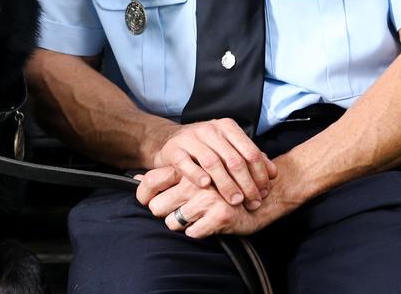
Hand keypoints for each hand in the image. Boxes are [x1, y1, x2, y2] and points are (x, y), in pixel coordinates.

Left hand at [135, 166, 271, 238]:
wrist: (265, 192)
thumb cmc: (223, 185)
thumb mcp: (195, 173)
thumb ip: (165, 175)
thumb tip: (135, 178)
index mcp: (188, 167)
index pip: (150, 180)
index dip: (143, 194)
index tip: (147, 201)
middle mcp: (195, 181)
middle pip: (156, 206)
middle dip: (163, 213)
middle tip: (176, 213)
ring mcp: (207, 198)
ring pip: (173, 222)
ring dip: (180, 224)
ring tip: (195, 217)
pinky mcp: (220, 215)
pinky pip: (193, 233)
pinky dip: (197, 232)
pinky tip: (207, 224)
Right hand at [151, 118, 276, 207]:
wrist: (171, 141)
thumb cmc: (206, 148)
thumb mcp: (229, 148)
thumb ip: (250, 158)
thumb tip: (273, 173)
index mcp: (227, 127)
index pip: (250, 152)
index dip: (260, 175)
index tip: (264, 193)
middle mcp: (210, 129)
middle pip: (234, 160)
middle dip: (246, 184)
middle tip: (252, 202)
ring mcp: (190, 138)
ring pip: (213, 163)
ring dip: (226, 184)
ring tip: (235, 201)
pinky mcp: (174, 149)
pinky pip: (186, 163)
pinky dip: (196, 174)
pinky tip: (205, 186)